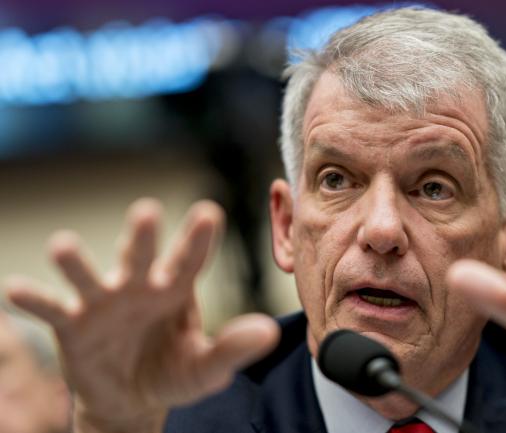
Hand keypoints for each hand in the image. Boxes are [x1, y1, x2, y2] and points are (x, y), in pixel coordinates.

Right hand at [5, 199, 279, 432]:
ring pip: (88, 277)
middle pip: (139, 257)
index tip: (209, 211)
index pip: (189, 260)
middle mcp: (137, 286)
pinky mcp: (72, 325)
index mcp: (175, 290)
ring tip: (61, 245)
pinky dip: (34, 301)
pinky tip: (15, 289)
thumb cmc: (172, 372)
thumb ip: (233, 349)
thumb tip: (269, 333)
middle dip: (141, 237)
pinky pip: (50, 311)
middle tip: (146, 210)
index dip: (198, 238)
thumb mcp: (205, 367)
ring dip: (76, 263)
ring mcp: (102, 303)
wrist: (131, 399)